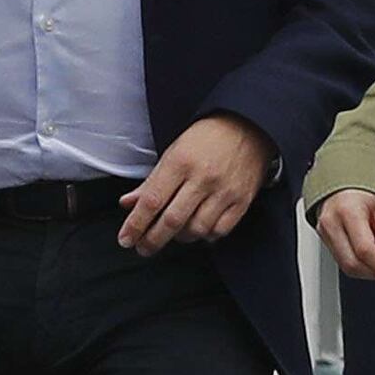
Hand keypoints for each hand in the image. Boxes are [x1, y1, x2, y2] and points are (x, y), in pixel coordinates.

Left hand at [117, 114, 272, 252]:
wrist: (248, 126)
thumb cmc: (207, 139)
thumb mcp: (173, 153)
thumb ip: (150, 182)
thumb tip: (128, 204)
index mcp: (180, 162)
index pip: (152, 201)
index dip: (135, 224)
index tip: (126, 239)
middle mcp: (202, 178)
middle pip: (172, 221)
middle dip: (152, 240)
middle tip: (143, 248)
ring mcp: (224, 191)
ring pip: (196, 230)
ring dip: (180, 237)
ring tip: (174, 233)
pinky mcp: (242, 200)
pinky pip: (220, 230)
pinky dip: (206, 236)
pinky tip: (199, 228)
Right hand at [309, 187, 374, 281]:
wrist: (342, 187)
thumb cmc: (362, 193)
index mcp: (347, 211)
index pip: (365, 249)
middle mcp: (331, 224)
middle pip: (353, 263)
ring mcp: (324, 235)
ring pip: (347, 268)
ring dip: (371, 273)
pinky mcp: (325, 242)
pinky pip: (343, 264)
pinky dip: (362, 268)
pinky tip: (373, 261)